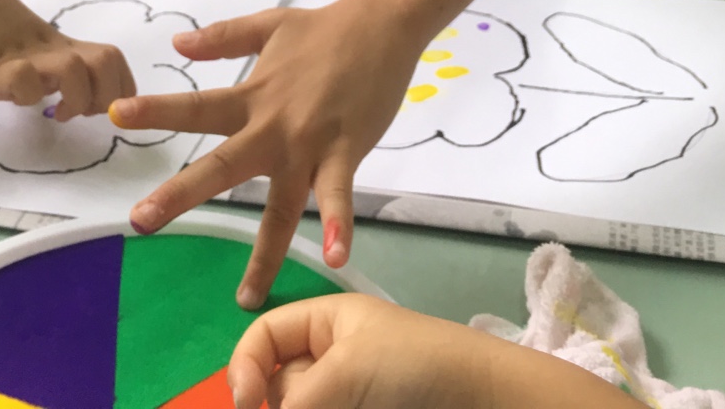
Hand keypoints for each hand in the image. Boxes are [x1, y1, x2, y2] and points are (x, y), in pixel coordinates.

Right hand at [0, 0, 135, 117]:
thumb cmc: (0, 38)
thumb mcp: (40, 57)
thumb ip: (65, 75)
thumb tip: (90, 103)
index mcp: (69, 49)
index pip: (115, 60)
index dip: (120, 87)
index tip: (102, 107)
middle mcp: (56, 51)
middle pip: (108, 60)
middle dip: (106, 94)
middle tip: (83, 111)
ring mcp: (28, 58)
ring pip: (74, 69)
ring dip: (75, 96)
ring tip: (58, 111)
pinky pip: (23, 80)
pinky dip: (27, 94)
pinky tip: (17, 96)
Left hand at [108, 0, 423, 306]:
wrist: (382, 24)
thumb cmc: (324, 28)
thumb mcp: (268, 25)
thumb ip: (223, 38)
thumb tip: (177, 44)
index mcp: (252, 96)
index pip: (197, 107)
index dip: (156, 110)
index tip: (115, 115)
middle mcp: (273, 126)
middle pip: (221, 166)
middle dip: (180, 194)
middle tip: (140, 220)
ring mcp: (309, 145)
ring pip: (280, 207)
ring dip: (264, 252)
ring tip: (246, 297)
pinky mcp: (345, 153)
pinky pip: (339, 196)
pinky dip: (338, 225)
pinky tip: (335, 257)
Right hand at [230, 296, 483, 408]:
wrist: (480, 402)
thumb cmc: (414, 366)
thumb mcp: (347, 370)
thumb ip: (296, 400)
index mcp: (326, 323)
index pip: (264, 336)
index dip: (244, 366)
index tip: (243, 403)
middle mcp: (330, 362)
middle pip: (276, 387)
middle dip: (275, 402)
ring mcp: (345, 397)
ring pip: (297, 408)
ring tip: (340, 406)